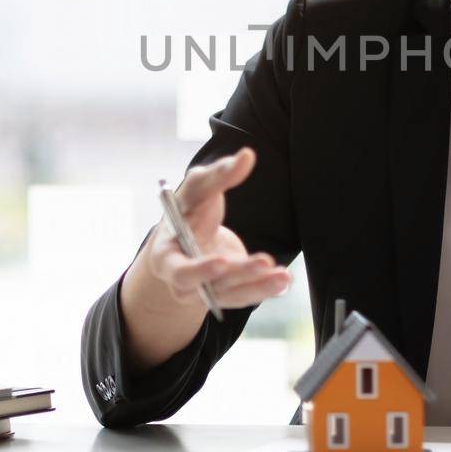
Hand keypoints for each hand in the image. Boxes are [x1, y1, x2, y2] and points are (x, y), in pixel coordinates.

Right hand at [145, 146, 290, 309]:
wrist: (192, 230)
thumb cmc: (190, 206)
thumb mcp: (200, 186)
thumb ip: (220, 174)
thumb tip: (247, 156)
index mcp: (166, 256)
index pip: (179, 270)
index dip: (199, 270)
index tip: (223, 260)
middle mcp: (184, 281)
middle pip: (209, 287)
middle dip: (238, 276)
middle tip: (264, 262)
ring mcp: (207, 290)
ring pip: (232, 295)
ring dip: (259, 287)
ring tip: (283, 276)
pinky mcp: (228, 291)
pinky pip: (246, 295)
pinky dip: (265, 289)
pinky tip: (283, 281)